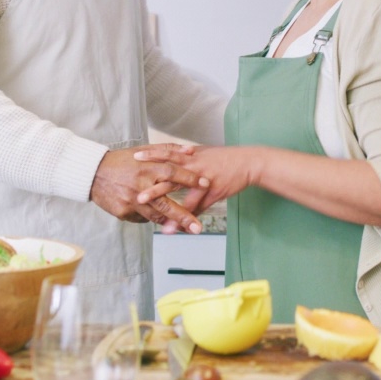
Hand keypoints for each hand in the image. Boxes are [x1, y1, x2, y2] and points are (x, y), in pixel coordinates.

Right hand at [90, 144, 209, 232]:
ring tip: (186, 231)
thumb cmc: (121, 160)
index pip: (172, 172)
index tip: (206, 184)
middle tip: (199, 228)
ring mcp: (131, 201)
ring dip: (171, 224)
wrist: (92, 173)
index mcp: (146, 167)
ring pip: (155, 216)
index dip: (189, 178)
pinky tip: (160, 220)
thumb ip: (168, 150)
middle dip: (184, 217)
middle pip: (165, 203)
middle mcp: (140, 185)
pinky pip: (142, 218)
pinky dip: (151, 218)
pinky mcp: (123, 212)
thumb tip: (191, 150)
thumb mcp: (144, 150)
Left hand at [133, 146, 258, 224]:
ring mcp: (202, 178)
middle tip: (132, 185)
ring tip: (143, 204)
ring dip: (159, 198)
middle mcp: (194, 164)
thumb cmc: (226, 159)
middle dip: (148, 178)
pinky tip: (172, 227)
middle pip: (167, 171)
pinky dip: (182, 217)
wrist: (248, 162)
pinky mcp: (211, 191)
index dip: (151, 154)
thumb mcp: (205, 154)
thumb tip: (176, 158)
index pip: (167, 153)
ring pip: (177, 188)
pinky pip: (194, 206)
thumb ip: (189, 158)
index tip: (134, 156)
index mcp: (191, 155)